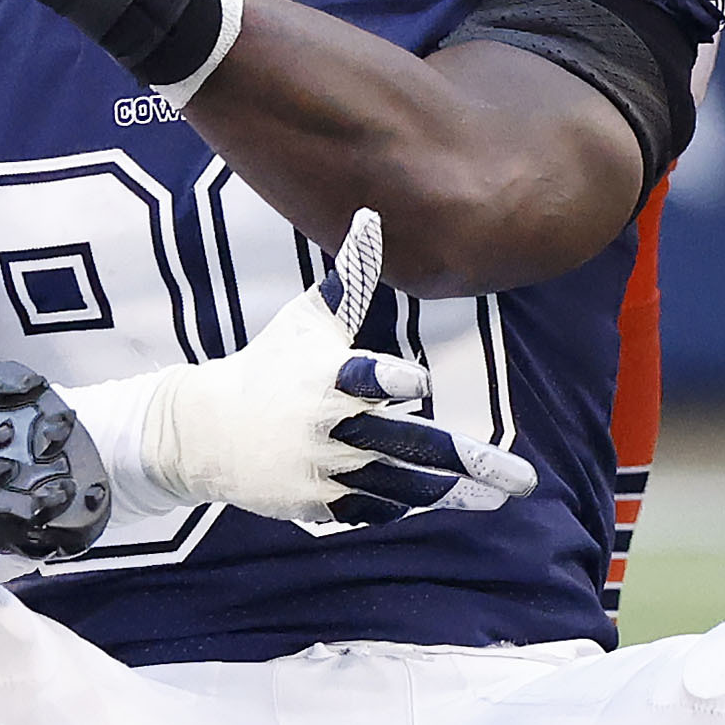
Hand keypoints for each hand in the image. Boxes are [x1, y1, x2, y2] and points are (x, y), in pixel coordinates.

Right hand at [134, 209, 534, 528]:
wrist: (205, 430)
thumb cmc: (268, 364)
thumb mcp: (306, 320)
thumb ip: (349, 278)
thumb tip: (372, 216)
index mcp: (325, 377)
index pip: (361, 378)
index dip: (388, 379)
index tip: (416, 382)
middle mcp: (328, 427)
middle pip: (403, 446)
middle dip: (464, 462)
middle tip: (519, 476)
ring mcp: (323, 469)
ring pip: (398, 487)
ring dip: (452, 493)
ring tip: (497, 495)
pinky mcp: (316, 504)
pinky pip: (370, 508)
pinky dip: (403, 503)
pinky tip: (445, 498)